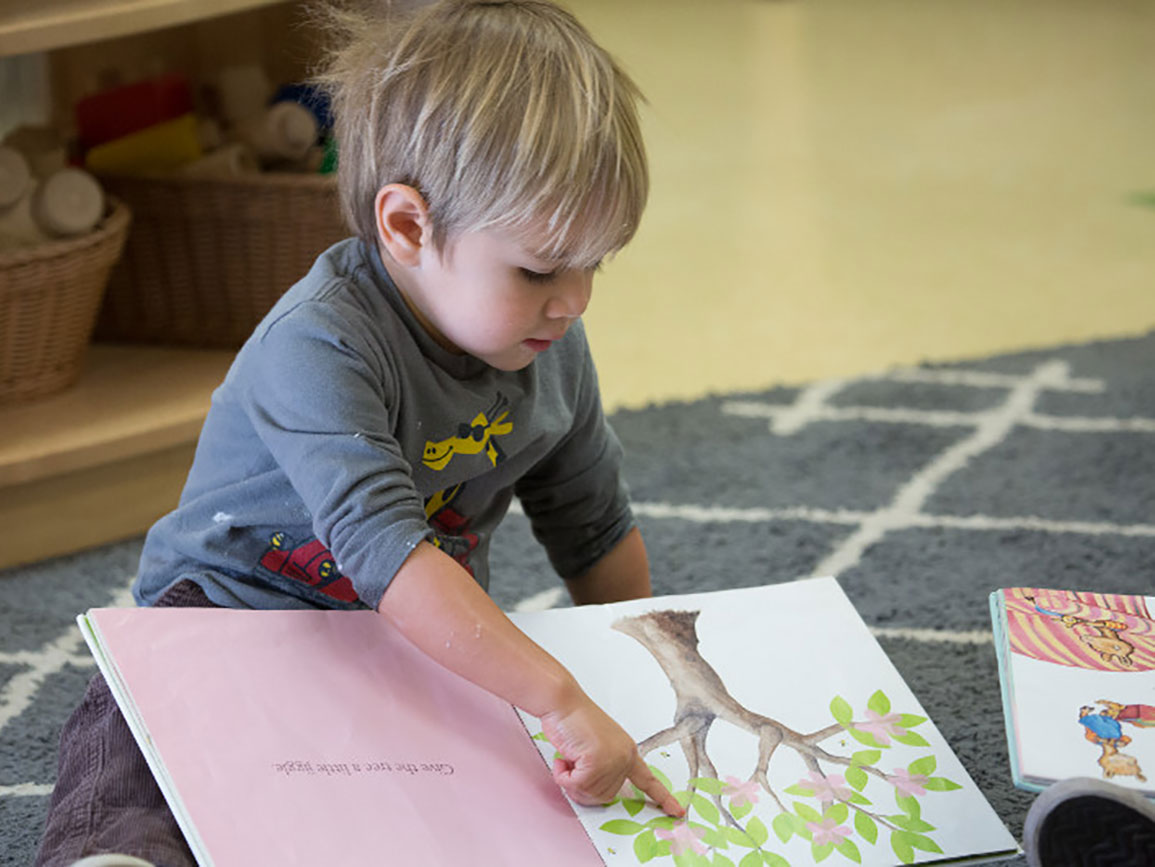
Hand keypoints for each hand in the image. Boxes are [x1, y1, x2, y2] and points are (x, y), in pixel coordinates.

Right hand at [540, 695, 683, 816]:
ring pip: (589, 793)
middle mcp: (624, 756)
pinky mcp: (596, 761)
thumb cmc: (574, 721)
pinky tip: (565, 758)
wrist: (563, 702)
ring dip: (571, 780)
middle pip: (604, 797)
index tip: (677, 811)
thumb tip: (591, 791)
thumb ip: (602, 768)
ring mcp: (612, 759)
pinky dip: (563, 776)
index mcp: (628, 751)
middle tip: (573, 765)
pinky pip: (575, 786)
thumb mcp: (596, 748)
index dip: (662, 797)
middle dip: (582, 785)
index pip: (648, 780)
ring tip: (571, 757)